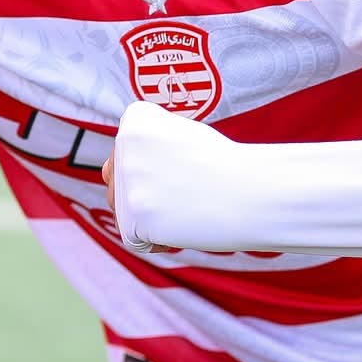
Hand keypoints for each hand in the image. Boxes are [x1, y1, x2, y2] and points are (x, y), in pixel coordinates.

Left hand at [103, 101, 237, 254]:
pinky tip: (182, 227)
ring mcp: (127, 182)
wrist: (255, 193)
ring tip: (181, 205)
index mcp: (134, 120)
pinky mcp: (133, 218)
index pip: (126, 151)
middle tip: (183, 187)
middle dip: (143, 189)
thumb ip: (142, 145)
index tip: (184, 162)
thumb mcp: (178, 134)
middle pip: (115, 177)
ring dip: (146, 214)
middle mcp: (123, 145)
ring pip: (119, 207)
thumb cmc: (222, 165)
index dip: (155, 163)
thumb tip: (107, 172)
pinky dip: (156, 241)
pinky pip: (134, 238)